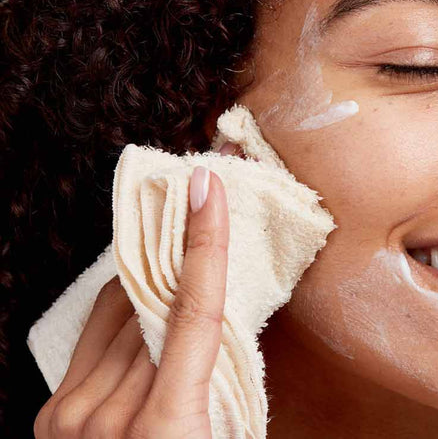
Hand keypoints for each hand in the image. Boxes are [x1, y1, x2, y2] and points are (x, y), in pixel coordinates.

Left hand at [35, 164, 229, 437]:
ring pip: (120, 315)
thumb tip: (210, 329)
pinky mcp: (55, 415)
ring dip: (149, 277)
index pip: (193, 312)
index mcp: (167, 427)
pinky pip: (94, 337)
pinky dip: (119, 308)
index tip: (208, 190)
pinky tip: (137, 291)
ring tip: (173, 242)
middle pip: (154, 304)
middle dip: (178, 249)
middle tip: (197, 198)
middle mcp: (113, 414)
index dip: (205, 245)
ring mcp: (75, 415)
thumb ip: (215, 390)